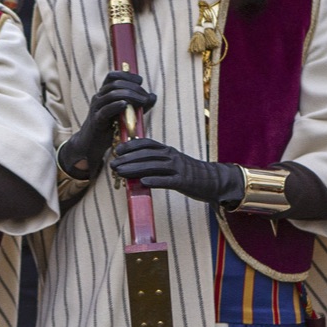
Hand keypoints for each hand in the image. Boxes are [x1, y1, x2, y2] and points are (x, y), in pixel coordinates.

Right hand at [58, 70, 156, 177]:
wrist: (93, 144)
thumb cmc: (110, 127)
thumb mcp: (126, 113)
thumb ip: (138, 104)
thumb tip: (153, 96)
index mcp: (104, 93)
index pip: (113, 76)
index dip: (127, 75)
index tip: (140, 80)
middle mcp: (99, 97)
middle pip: (115, 84)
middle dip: (133, 87)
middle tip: (145, 96)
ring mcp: (96, 108)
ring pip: (111, 95)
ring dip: (130, 95)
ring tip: (142, 101)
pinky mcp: (96, 121)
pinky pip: (106, 110)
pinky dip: (116, 106)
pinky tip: (126, 105)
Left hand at [109, 138, 242, 204]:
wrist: (213, 180)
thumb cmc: (189, 172)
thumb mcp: (172, 162)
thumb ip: (156, 160)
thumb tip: (134, 164)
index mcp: (167, 150)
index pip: (146, 144)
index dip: (131, 146)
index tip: (117, 150)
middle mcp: (172, 156)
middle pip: (146, 155)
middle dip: (127, 159)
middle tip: (113, 164)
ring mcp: (178, 168)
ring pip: (153, 167)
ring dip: (135, 169)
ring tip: (120, 173)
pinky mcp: (184, 182)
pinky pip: (167, 181)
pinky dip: (155, 181)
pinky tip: (143, 182)